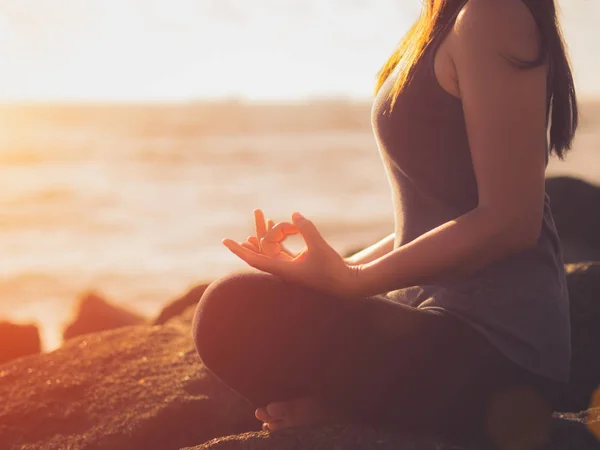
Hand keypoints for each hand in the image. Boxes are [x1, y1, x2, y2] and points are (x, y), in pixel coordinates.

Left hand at [222, 210, 359, 298]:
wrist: (347, 284)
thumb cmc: (334, 269)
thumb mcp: (319, 247)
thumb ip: (306, 229)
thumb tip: (294, 214)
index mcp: (283, 270)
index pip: (255, 259)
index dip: (239, 250)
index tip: (225, 241)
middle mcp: (282, 270)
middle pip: (263, 249)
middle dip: (259, 230)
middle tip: (257, 211)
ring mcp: (289, 268)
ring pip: (272, 249)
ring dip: (267, 233)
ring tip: (262, 216)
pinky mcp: (297, 265)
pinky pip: (281, 250)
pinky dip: (278, 238)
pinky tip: (275, 225)